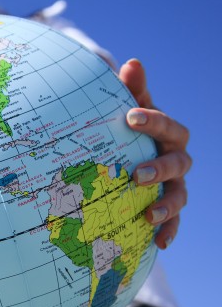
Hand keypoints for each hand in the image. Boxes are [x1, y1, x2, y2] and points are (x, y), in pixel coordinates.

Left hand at [119, 59, 191, 249]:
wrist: (129, 154)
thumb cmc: (127, 130)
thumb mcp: (128, 111)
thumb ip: (132, 92)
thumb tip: (131, 63)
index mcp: (167, 133)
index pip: (167, 125)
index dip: (154, 120)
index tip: (130, 117)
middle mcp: (175, 158)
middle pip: (179, 163)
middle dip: (160, 168)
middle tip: (136, 174)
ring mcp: (173, 184)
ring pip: (180, 194)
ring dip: (168, 205)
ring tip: (149, 214)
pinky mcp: (166, 207)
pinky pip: (174, 221)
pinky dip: (169, 230)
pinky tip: (159, 242)